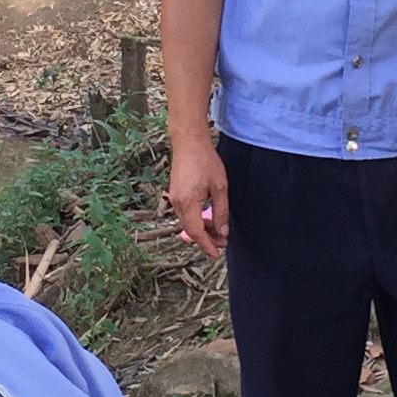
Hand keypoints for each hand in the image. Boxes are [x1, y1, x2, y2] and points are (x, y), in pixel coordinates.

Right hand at [166, 134, 230, 258]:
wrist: (188, 142)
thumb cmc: (205, 160)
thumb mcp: (219, 187)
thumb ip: (221, 211)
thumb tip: (222, 231)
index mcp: (188, 203)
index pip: (196, 232)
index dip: (207, 245)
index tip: (216, 254)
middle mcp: (177, 203)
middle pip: (190, 230)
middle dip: (206, 239)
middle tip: (222, 242)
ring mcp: (174, 198)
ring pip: (187, 222)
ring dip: (201, 229)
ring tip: (217, 229)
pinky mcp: (175, 193)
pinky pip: (184, 213)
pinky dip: (195, 219)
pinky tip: (207, 216)